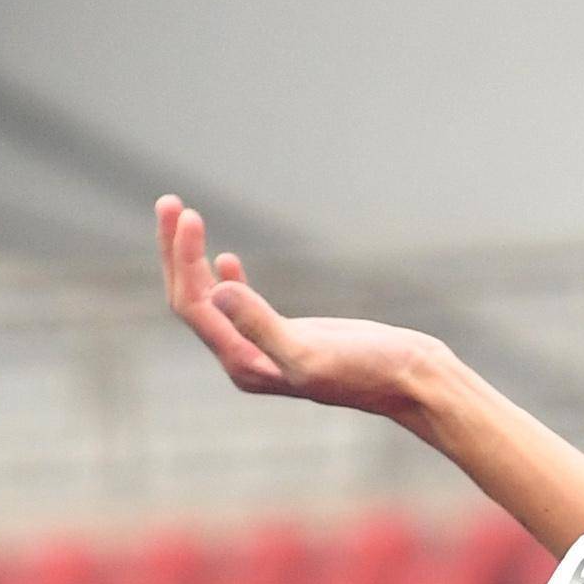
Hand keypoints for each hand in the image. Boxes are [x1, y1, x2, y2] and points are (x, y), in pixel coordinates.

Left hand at [157, 195, 447, 420]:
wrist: (413, 382)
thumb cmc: (372, 372)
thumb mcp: (312, 352)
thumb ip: (263, 326)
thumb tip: (220, 290)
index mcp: (245, 365)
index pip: (195, 307)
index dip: (183, 259)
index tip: (190, 215)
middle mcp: (246, 359)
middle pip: (193, 300)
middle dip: (176, 252)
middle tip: (169, 201)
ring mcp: (264, 348)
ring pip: (212, 298)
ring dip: (193, 258)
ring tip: (183, 214)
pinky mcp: (286, 337)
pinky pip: (241, 307)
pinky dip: (225, 278)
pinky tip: (226, 259)